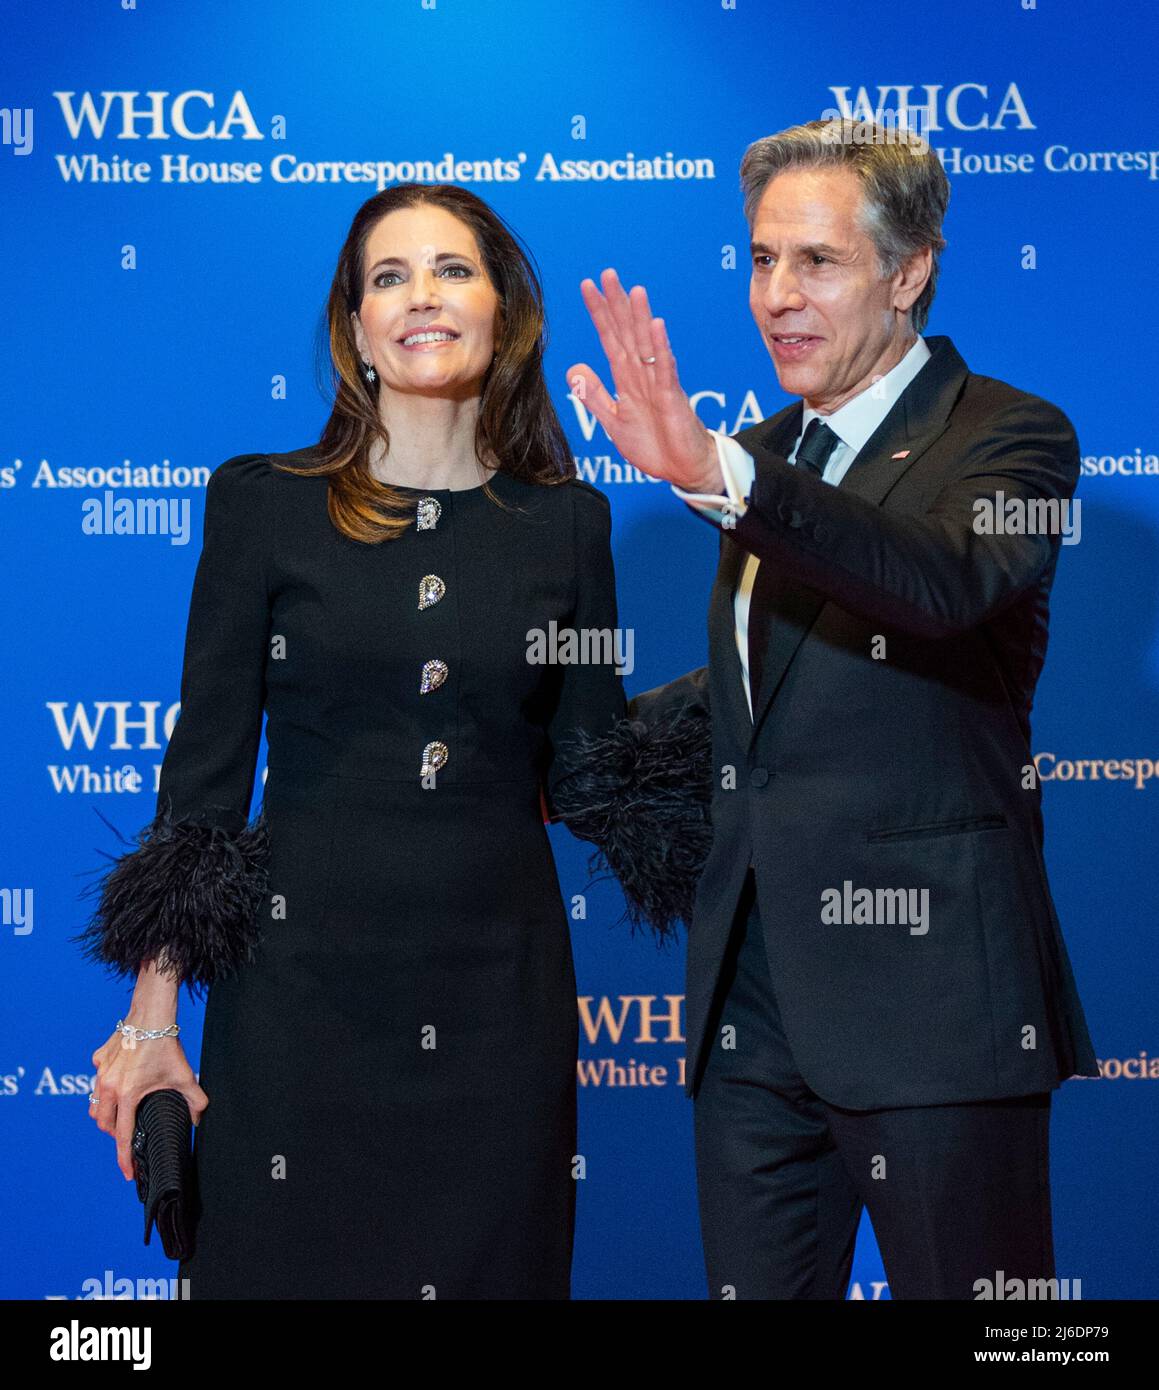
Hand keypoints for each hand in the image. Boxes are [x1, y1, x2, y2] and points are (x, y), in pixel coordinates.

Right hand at [90, 1028, 206, 1180]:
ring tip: (122, 1116)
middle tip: (130, 1136)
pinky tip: (119, 1084)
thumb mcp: (185, 1075)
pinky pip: (97, 1080)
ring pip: (95, 1104)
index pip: (123, 1136)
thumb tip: (199, 1120)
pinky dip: (105, 1087)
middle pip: (104, 1123)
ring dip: (106, 1114)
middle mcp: (108, 1085)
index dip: (125, 1158)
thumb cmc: (167, 1044)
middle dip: (115, 1134)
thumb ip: (195, 1101)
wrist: (151, 1014)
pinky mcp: (98, 1058)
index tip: (129, 1173)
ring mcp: (100, 1071)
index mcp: (127, 1094)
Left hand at [567, 269, 723, 493]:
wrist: (683, 469)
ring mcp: (659, 384)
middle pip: (628, 333)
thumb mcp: (613, 421)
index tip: (588, 287)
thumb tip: (573, 368)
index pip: (611, 339)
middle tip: (608, 274)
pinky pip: (666, 370)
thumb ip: (594, 395)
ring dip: (641, 318)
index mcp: (627, 379)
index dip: (599, 314)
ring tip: (634, 291)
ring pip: (648, 345)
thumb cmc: (654, 445)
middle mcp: (643, 375)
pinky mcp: (673, 399)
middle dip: (618, 304)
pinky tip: (656, 327)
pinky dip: (661, 349)